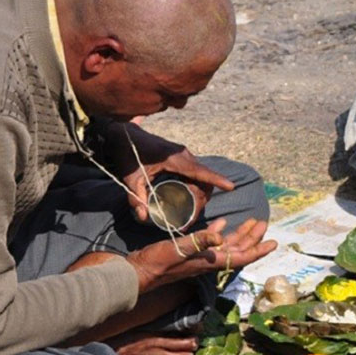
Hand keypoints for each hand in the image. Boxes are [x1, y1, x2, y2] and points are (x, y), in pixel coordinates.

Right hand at [108, 333, 197, 354]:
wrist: (114, 353)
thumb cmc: (127, 340)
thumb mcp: (142, 331)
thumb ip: (156, 332)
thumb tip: (170, 329)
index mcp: (154, 341)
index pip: (175, 342)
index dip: (187, 342)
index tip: (195, 340)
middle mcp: (155, 352)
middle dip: (188, 352)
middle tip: (195, 349)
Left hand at [109, 123, 233, 224]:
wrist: (124, 135)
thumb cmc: (128, 155)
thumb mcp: (131, 179)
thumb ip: (137, 198)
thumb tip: (144, 218)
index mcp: (175, 159)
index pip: (201, 171)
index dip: (217, 179)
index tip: (231, 186)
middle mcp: (184, 156)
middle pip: (204, 179)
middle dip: (203, 199)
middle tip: (190, 219)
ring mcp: (184, 156)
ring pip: (202, 176)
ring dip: (200, 194)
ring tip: (189, 213)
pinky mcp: (181, 158)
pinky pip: (196, 173)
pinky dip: (196, 186)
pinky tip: (187, 200)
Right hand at [126, 218, 277, 291]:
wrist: (139, 272)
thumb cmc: (157, 263)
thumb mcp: (178, 249)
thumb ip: (199, 241)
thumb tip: (220, 235)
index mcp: (210, 261)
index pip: (240, 256)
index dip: (258, 250)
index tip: (273, 243)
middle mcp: (208, 261)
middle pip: (238, 250)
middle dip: (252, 238)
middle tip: (263, 224)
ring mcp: (199, 257)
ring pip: (226, 246)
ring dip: (239, 234)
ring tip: (250, 222)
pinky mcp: (189, 253)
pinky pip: (209, 242)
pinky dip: (217, 232)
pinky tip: (221, 224)